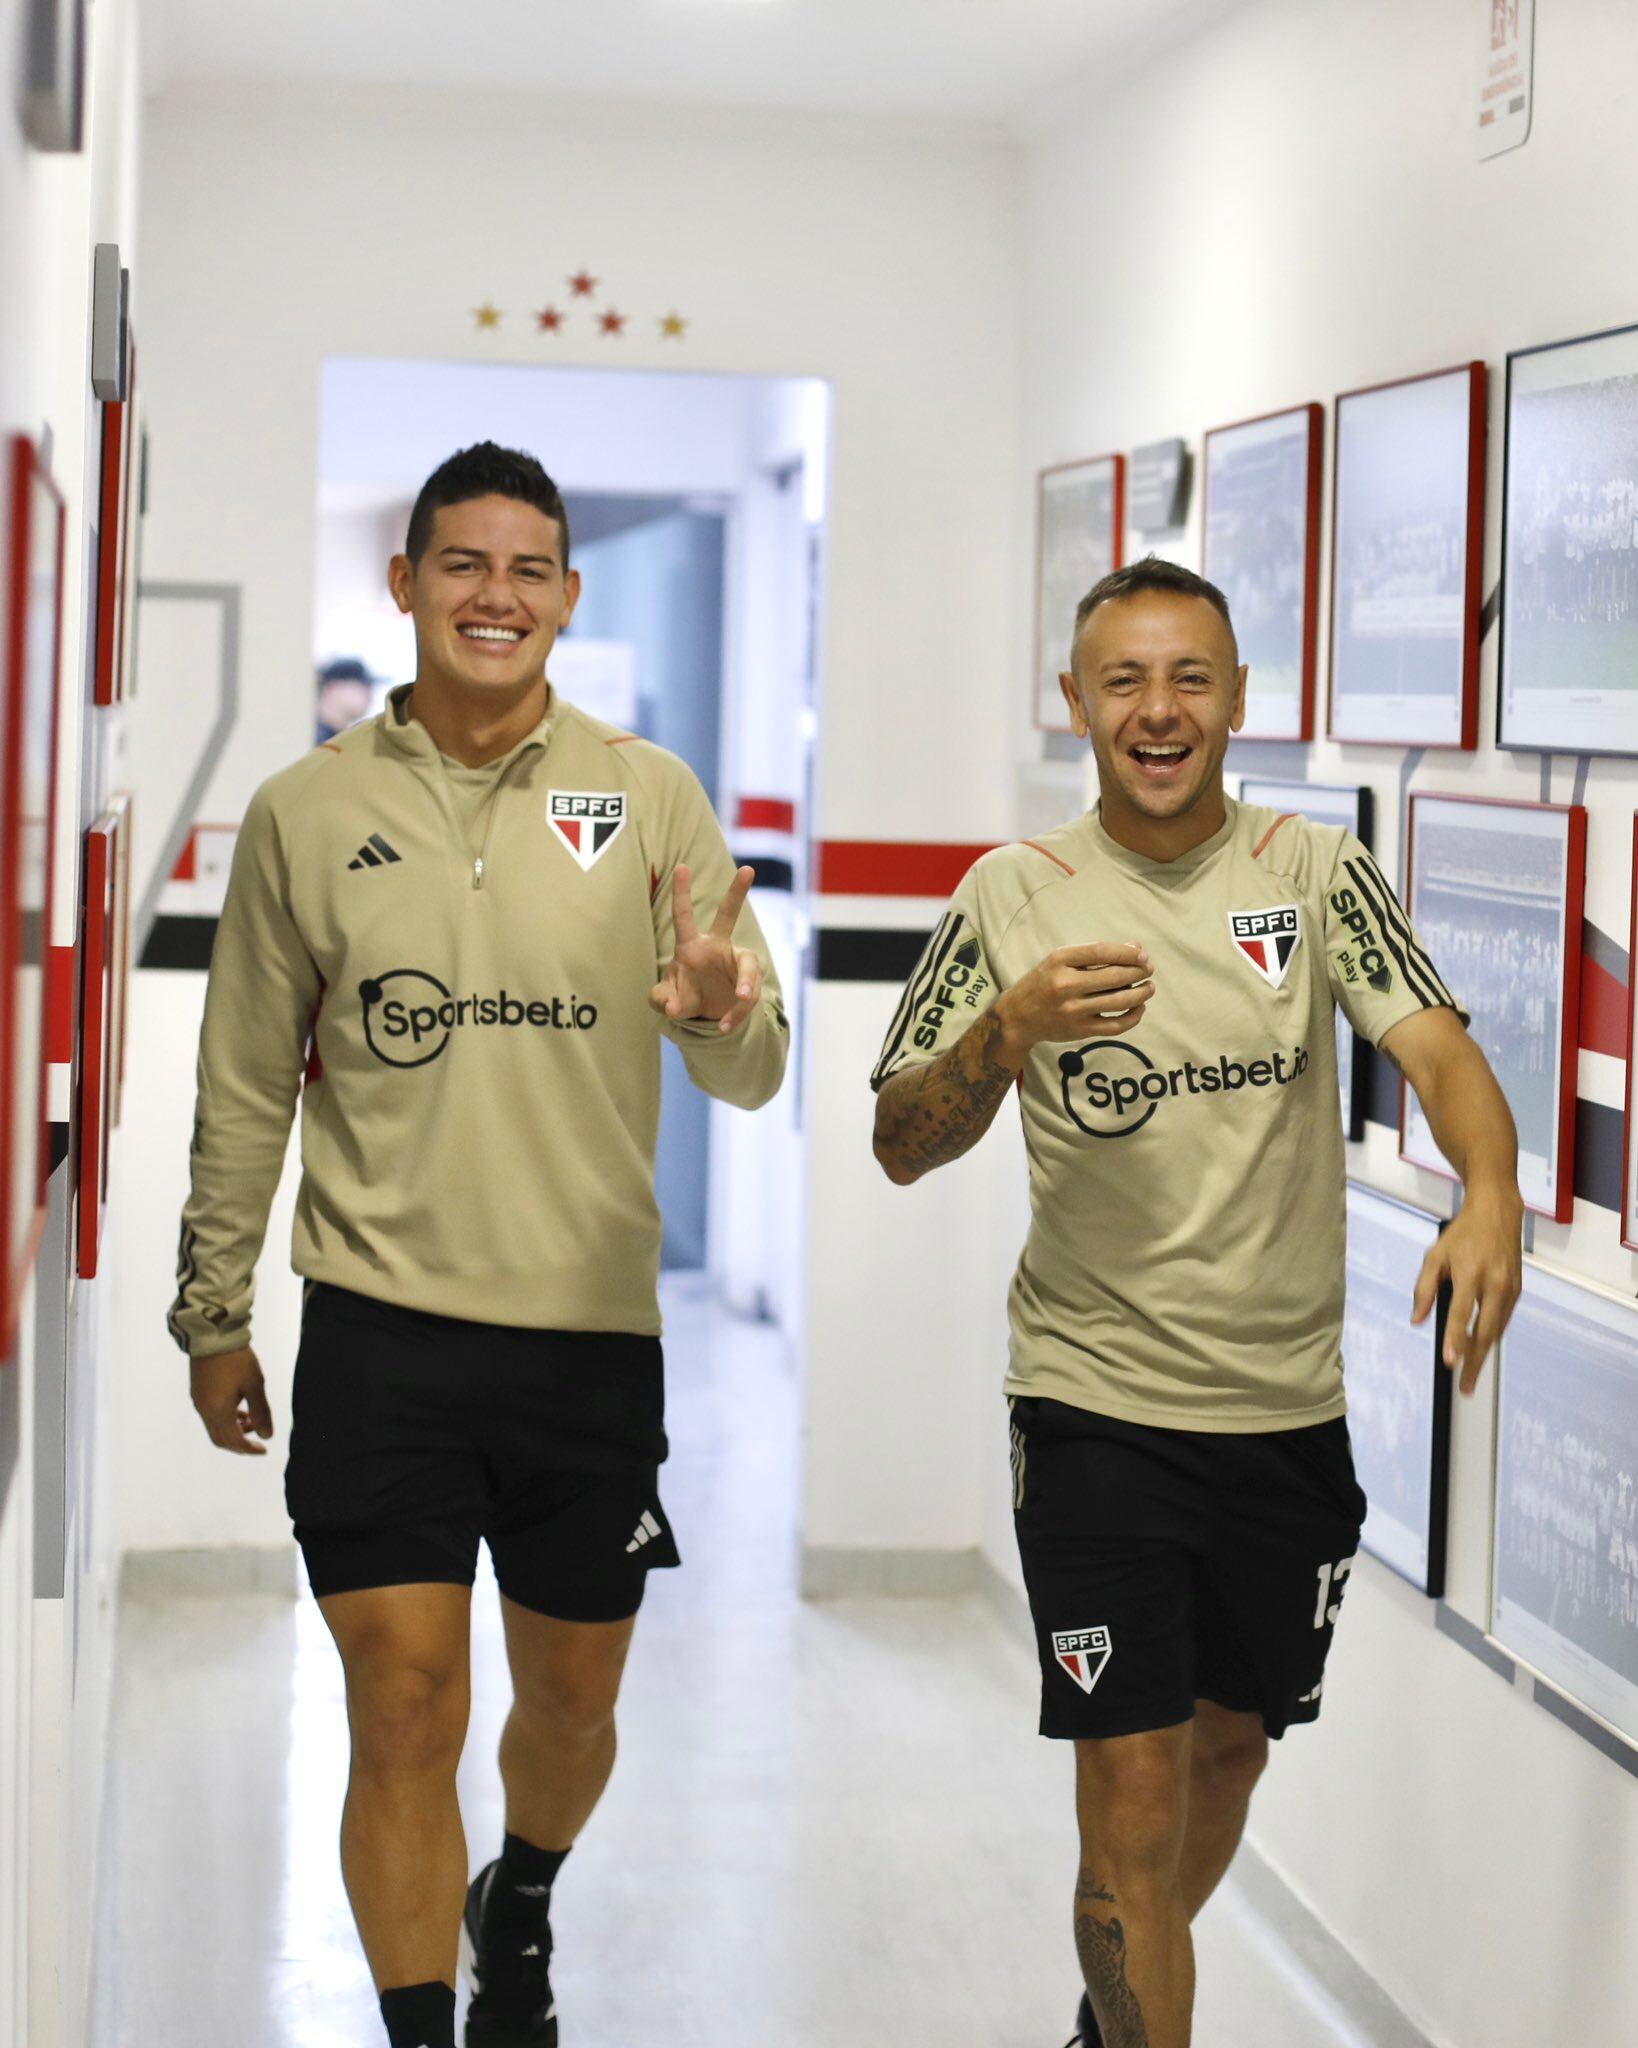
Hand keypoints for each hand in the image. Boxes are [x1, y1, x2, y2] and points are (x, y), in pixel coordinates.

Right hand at [191, 1346, 274, 1454]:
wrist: (212, 1335)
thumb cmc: (236, 1359)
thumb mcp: (255, 1385)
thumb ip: (261, 1412)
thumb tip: (268, 1436)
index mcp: (218, 1411)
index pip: (234, 1442)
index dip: (249, 1449)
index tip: (264, 1449)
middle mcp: (204, 1411)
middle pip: (221, 1439)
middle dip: (240, 1442)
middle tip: (259, 1438)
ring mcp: (198, 1401)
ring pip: (215, 1427)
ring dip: (233, 1429)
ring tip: (251, 1418)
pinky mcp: (197, 1392)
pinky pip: (210, 1415)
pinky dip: (225, 1418)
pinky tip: (238, 1407)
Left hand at [649, 864, 762, 1034]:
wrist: (706, 1016)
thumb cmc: (682, 996)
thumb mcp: (665, 998)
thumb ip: (661, 1000)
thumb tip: (673, 1007)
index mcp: (691, 946)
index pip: (683, 916)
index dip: (681, 893)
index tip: (681, 867)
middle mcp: (716, 947)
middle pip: (728, 916)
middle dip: (737, 893)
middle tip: (747, 869)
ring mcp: (735, 964)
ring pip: (747, 969)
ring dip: (745, 987)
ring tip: (739, 1005)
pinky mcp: (748, 984)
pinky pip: (746, 998)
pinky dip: (736, 1014)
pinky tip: (725, 1025)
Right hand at [991, 942, 1153, 1064]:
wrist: (1017, 1017)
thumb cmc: (1043, 982)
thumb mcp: (1060, 961)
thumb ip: (1094, 954)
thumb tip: (1135, 949)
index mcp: (1059, 960)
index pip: (1102, 952)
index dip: (1127, 953)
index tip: (1143, 955)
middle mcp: (1065, 985)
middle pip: (1114, 976)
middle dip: (1138, 972)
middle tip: (1148, 970)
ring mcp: (1073, 1010)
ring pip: (1119, 1001)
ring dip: (1141, 994)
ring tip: (1149, 988)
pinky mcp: (1080, 1030)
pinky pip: (1115, 1025)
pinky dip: (1133, 1017)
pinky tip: (1139, 1009)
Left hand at [1410, 1188, 1522, 1394]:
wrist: (1497, 1213)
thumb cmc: (1462, 1235)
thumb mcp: (1435, 1256)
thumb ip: (1424, 1289)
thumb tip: (1418, 1320)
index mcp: (1471, 1273)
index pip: (1462, 1313)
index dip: (1455, 1339)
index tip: (1450, 1362)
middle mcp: (1495, 1283)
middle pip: (1485, 1331)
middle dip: (1474, 1361)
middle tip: (1464, 1387)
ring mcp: (1510, 1288)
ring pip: (1496, 1330)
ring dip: (1483, 1355)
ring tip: (1469, 1376)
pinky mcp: (1517, 1291)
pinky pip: (1502, 1321)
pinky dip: (1491, 1338)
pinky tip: (1480, 1351)